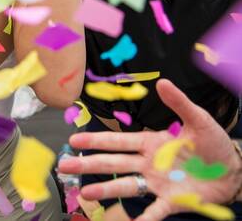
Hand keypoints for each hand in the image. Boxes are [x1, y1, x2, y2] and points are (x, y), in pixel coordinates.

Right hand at [58, 79, 241, 220]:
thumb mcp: (199, 120)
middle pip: (113, 163)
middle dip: (88, 164)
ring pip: (126, 186)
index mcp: (151, 143)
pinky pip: (155, 210)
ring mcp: (158, 184)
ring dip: (106, 189)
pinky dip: (145, 218)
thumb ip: (179, 103)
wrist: (234, 172)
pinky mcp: (173, 201)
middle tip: (65, 165)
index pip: (118, 141)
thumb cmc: (215, 145)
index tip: (74, 139)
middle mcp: (148, 164)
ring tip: (86, 193)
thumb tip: (162, 82)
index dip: (96, 140)